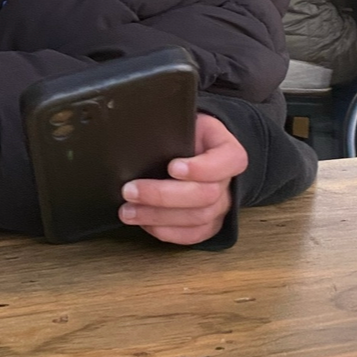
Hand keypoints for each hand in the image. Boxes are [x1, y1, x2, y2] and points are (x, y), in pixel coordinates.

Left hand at [118, 112, 247, 245]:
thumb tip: (136, 132)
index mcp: (228, 151)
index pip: (228, 161)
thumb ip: (170, 125)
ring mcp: (221, 206)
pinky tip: (144, 223)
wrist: (195, 150)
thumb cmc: (186, 134)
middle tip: (130, 190)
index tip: (172, 167)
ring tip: (127, 211)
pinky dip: (166, 232)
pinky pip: (193, 235)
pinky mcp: (209, 224)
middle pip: (206, 195)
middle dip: (163, 195)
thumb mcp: (183, 121)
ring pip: (197, 218)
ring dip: (158, 216)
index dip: (201, 168)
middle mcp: (228, 182)